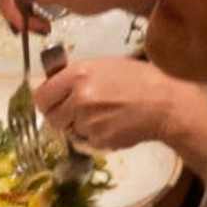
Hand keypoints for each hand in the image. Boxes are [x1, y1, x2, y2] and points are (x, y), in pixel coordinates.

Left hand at [38, 50, 206, 170]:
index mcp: (77, 75)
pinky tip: (112, 125)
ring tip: (101, 116)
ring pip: (69, 130)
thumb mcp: (103, 66)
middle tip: (75, 112)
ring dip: (79, 127)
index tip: (53, 102)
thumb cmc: (138, 79)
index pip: (42, 96)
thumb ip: (75, 76)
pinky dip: (95, 136)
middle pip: (52, 117)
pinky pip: (86, 141)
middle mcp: (79, 98)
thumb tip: (53, 84)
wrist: (164, 103)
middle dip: (61, 116)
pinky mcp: (99, 140)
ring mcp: (88, 122)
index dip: (46, 101)